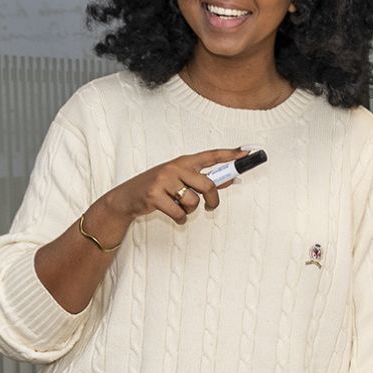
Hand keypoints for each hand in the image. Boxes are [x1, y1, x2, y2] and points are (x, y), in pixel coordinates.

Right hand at [91, 152, 241, 243]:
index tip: (246, 153)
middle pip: (207, 184)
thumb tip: (231, 179)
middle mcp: (174, 168)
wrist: (126, 198)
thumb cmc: (157, 188)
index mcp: (182, 162)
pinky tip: (174, 216)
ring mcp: (163, 181)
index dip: (229, 155)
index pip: (210, 156)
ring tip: (180, 208)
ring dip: (190, 211)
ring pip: (193, 201)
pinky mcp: (154, 195)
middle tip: (211, 207)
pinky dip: (180, 219)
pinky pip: (179, 213)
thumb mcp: (179, 179)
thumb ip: (203, 179)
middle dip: (212, 200)